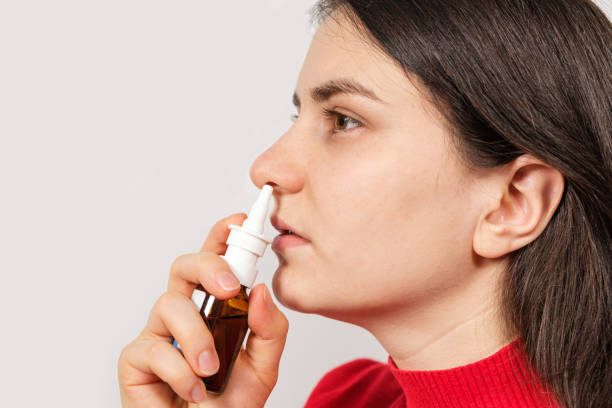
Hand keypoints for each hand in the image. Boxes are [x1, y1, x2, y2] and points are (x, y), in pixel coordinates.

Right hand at [118, 213, 288, 406]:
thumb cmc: (230, 404)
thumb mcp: (263, 368)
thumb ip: (269, 330)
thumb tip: (260, 292)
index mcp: (215, 310)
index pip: (216, 264)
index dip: (221, 237)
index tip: (238, 221)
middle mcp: (185, 316)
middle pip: (184, 267)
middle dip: (207, 264)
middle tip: (228, 286)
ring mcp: (159, 335)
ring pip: (169, 303)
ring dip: (196, 337)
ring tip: (210, 370)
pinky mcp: (135, 360)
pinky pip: (153, 348)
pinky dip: (180, 372)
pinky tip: (193, 391)